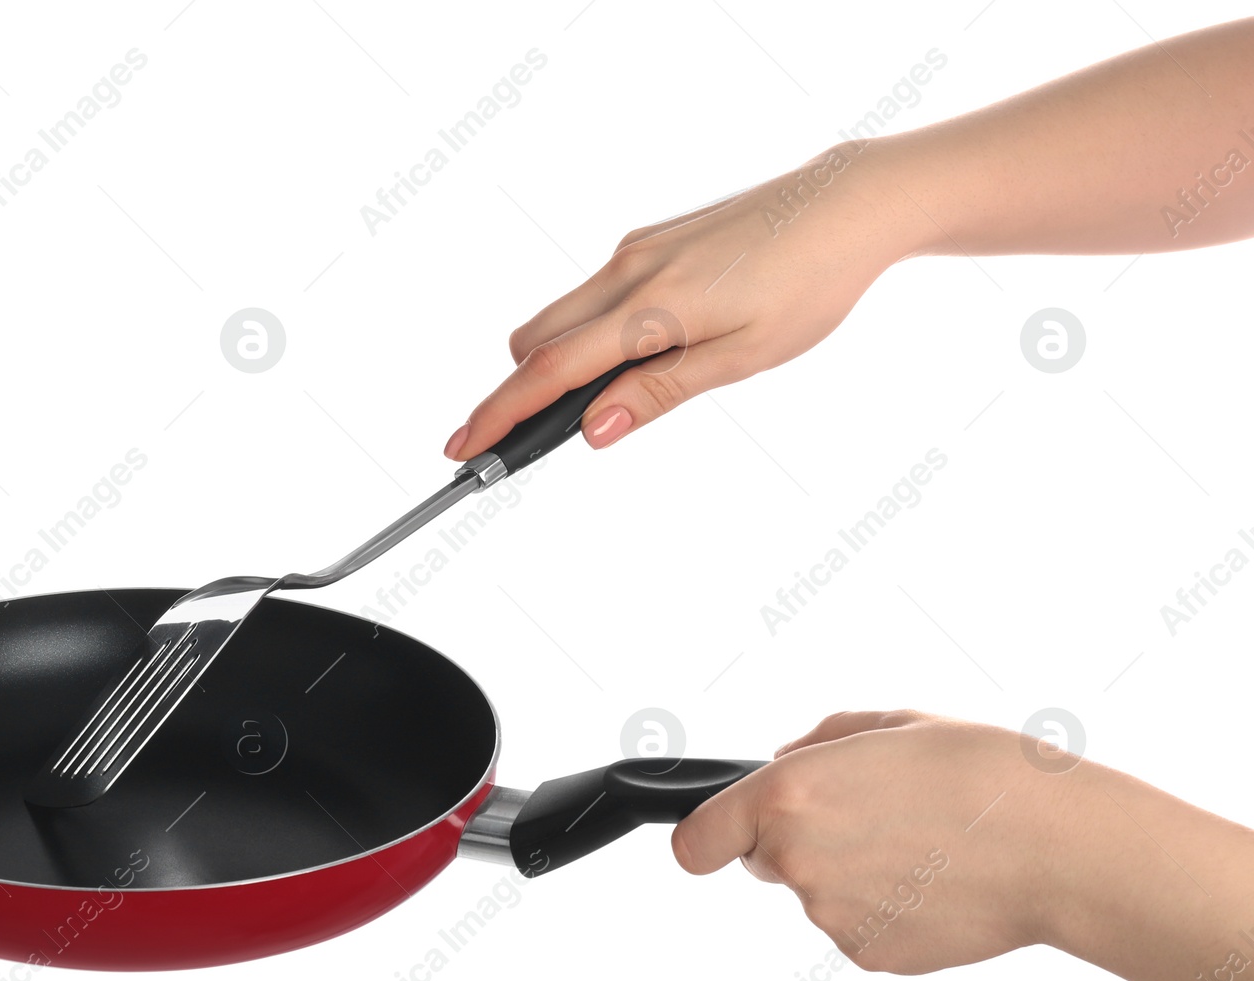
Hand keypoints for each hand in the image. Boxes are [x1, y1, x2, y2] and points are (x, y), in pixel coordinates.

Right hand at [444, 142, 922, 458]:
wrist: (848, 204)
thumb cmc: (810, 284)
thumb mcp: (745, 356)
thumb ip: (661, 391)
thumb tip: (593, 429)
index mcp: (652, 307)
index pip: (551, 371)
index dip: (500, 414)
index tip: (462, 448)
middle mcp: (629, 271)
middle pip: (534, 340)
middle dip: (514, 392)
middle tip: (513, 444)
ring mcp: (635, 251)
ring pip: (562, 316)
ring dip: (554, 364)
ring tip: (588, 408)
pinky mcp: (649, 241)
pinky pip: (593, 296)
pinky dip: (587, 334)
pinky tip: (630, 358)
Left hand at [671, 708, 1253, 980]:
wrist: (1056, 845)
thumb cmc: (978, 770)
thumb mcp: (886, 724)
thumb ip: (815, 744)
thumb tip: (780, 763)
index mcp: (786, 795)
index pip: (697, 839)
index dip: (705, 835)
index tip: (712, 836)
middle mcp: (796, 860)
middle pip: (763, 859)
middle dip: (795, 838)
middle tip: (868, 815)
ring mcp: (830, 916)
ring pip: (816, 891)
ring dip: (849, 870)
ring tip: (920, 842)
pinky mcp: (868, 954)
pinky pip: (857, 925)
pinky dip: (884, 906)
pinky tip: (933, 880)